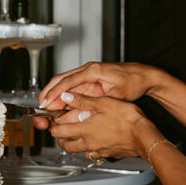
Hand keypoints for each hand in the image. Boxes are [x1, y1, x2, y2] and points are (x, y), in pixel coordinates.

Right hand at [39, 61, 155, 109]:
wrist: (145, 76)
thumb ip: (98, 104)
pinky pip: (72, 87)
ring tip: (46, 107)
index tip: (45, 102)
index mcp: (93, 71)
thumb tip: (81, 114)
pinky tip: (59, 105)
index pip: (67, 81)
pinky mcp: (91, 80)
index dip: (54, 93)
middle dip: (49, 92)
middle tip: (41, 105)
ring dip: (54, 94)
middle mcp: (88, 70)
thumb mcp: (117, 96)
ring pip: (64, 82)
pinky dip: (64, 95)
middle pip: (61, 79)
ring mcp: (89, 74)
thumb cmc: (134, 82)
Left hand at [47, 91, 156, 159]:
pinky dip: (90, 150)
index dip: (54, 126)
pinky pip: (93, 155)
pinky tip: (95, 142)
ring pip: (78, 152)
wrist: (143, 136)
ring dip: (74, 145)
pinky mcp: (108, 155)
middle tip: (62, 130)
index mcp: (84, 129)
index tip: (54, 121)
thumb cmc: (126, 119)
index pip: (59, 131)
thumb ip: (82, 100)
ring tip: (77, 136)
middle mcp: (88, 143)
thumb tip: (66, 96)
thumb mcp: (103, 103)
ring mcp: (98, 151)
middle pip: (65, 145)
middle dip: (61, 138)